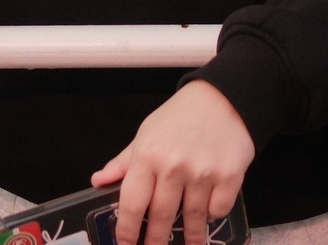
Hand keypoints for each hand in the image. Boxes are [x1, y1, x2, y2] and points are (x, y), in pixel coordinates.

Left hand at [91, 80, 254, 244]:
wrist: (225, 98)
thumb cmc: (181, 117)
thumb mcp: (147, 133)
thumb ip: (123, 162)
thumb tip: (98, 181)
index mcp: (147, 155)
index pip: (130, 204)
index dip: (126, 231)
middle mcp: (173, 166)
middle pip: (160, 217)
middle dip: (155, 241)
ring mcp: (202, 172)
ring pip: (192, 219)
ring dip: (190, 237)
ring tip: (189, 244)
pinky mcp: (229, 176)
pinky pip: (217, 211)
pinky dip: (212, 216)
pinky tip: (208, 211)